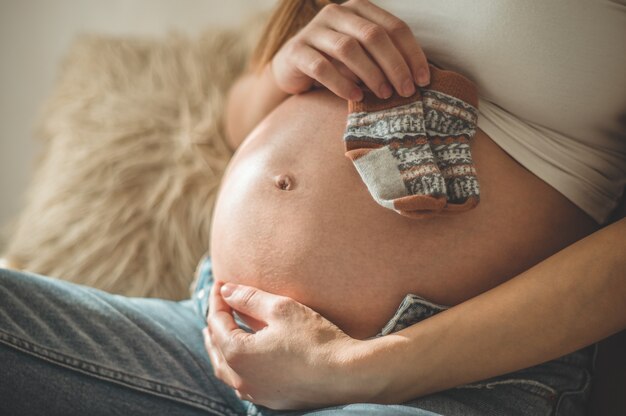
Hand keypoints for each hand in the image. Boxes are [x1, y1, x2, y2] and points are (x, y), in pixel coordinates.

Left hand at [204, 281, 372, 409]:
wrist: (346, 374)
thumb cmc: (314, 339)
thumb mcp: (281, 309)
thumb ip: (249, 298)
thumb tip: (226, 292)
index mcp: (237, 353)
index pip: (217, 322)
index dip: (218, 300)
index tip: (222, 283)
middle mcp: (240, 378)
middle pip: (215, 348)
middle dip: (214, 325)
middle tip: (217, 306)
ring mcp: (255, 393)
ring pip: (226, 370)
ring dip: (221, 349)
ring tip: (221, 334)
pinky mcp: (271, 400)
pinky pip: (243, 384)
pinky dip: (236, 367)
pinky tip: (244, 360)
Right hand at [271, 0, 429, 100]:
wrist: (291, 70)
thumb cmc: (336, 64)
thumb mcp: (364, 56)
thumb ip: (385, 58)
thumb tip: (418, 79)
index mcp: (359, 9)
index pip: (394, 27)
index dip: (412, 53)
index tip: (424, 80)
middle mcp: (336, 13)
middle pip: (373, 35)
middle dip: (395, 65)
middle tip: (407, 91)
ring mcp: (314, 30)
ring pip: (348, 48)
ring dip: (371, 74)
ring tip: (384, 95)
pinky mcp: (296, 51)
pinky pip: (322, 67)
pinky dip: (342, 84)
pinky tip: (355, 97)